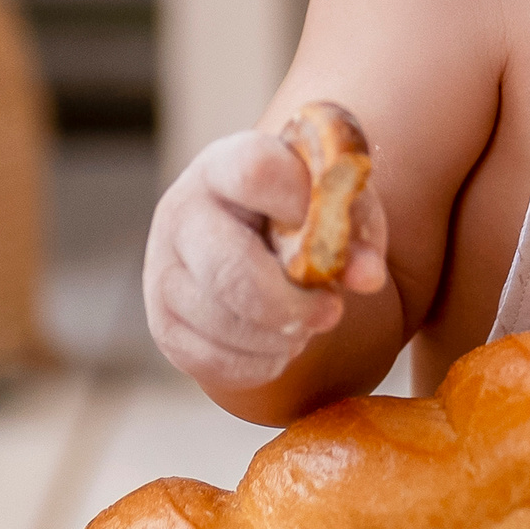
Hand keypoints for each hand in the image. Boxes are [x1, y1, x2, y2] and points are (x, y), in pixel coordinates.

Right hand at [143, 128, 389, 390]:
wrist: (254, 237)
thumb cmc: (301, 211)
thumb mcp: (335, 202)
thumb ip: (357, 229)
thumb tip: (368, 277)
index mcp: (224, 164)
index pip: (254, 174)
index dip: (299, 206)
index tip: (331, 233)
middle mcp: (181, 212)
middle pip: (229, 268)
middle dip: (291, 303)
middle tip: (333, 312)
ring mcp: (161, 269)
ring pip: (221, 322)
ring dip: (279, 336)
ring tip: (306, 323)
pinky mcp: (162, 323)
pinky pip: (210, 360)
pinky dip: (258, 363)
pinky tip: (279, 343)